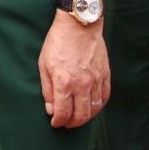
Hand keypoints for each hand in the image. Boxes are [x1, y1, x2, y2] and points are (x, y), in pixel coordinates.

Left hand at [38, 14, 109, 128]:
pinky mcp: (105, 75)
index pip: (63, 112)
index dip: (58, 121)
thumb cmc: (58, 42)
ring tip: (77, 117)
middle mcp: (82, 84)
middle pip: (80, 115)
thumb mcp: (44, 64)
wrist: (78, 25)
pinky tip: (91, 107)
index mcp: (64, 82)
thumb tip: (50, 108)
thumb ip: (47, 89)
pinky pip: (105, 97)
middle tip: (66, 124)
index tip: (55, 123)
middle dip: (72, 124)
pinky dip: (98, 106)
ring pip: (94, 109)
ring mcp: (96, 80)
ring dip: (85, 117)